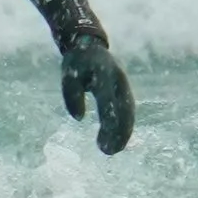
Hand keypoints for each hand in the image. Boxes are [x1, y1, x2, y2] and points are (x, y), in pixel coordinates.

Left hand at [60, 38, 134, 153]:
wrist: (90, 45)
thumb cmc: (77, 63)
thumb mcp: (69, 75)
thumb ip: (72, 95)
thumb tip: (79, 118)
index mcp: (104, 75)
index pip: (108, 102)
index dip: (107, 123)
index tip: (101, 142)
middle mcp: (118, 80)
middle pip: (124, 110)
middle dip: (119, 133)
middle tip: (108, 152)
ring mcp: (124, 85)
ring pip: (129, 112)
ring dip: (124, 132)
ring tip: (113, 150)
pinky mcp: (125, 90)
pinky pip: (129, 110)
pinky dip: (125, 126)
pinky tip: (118, 139)